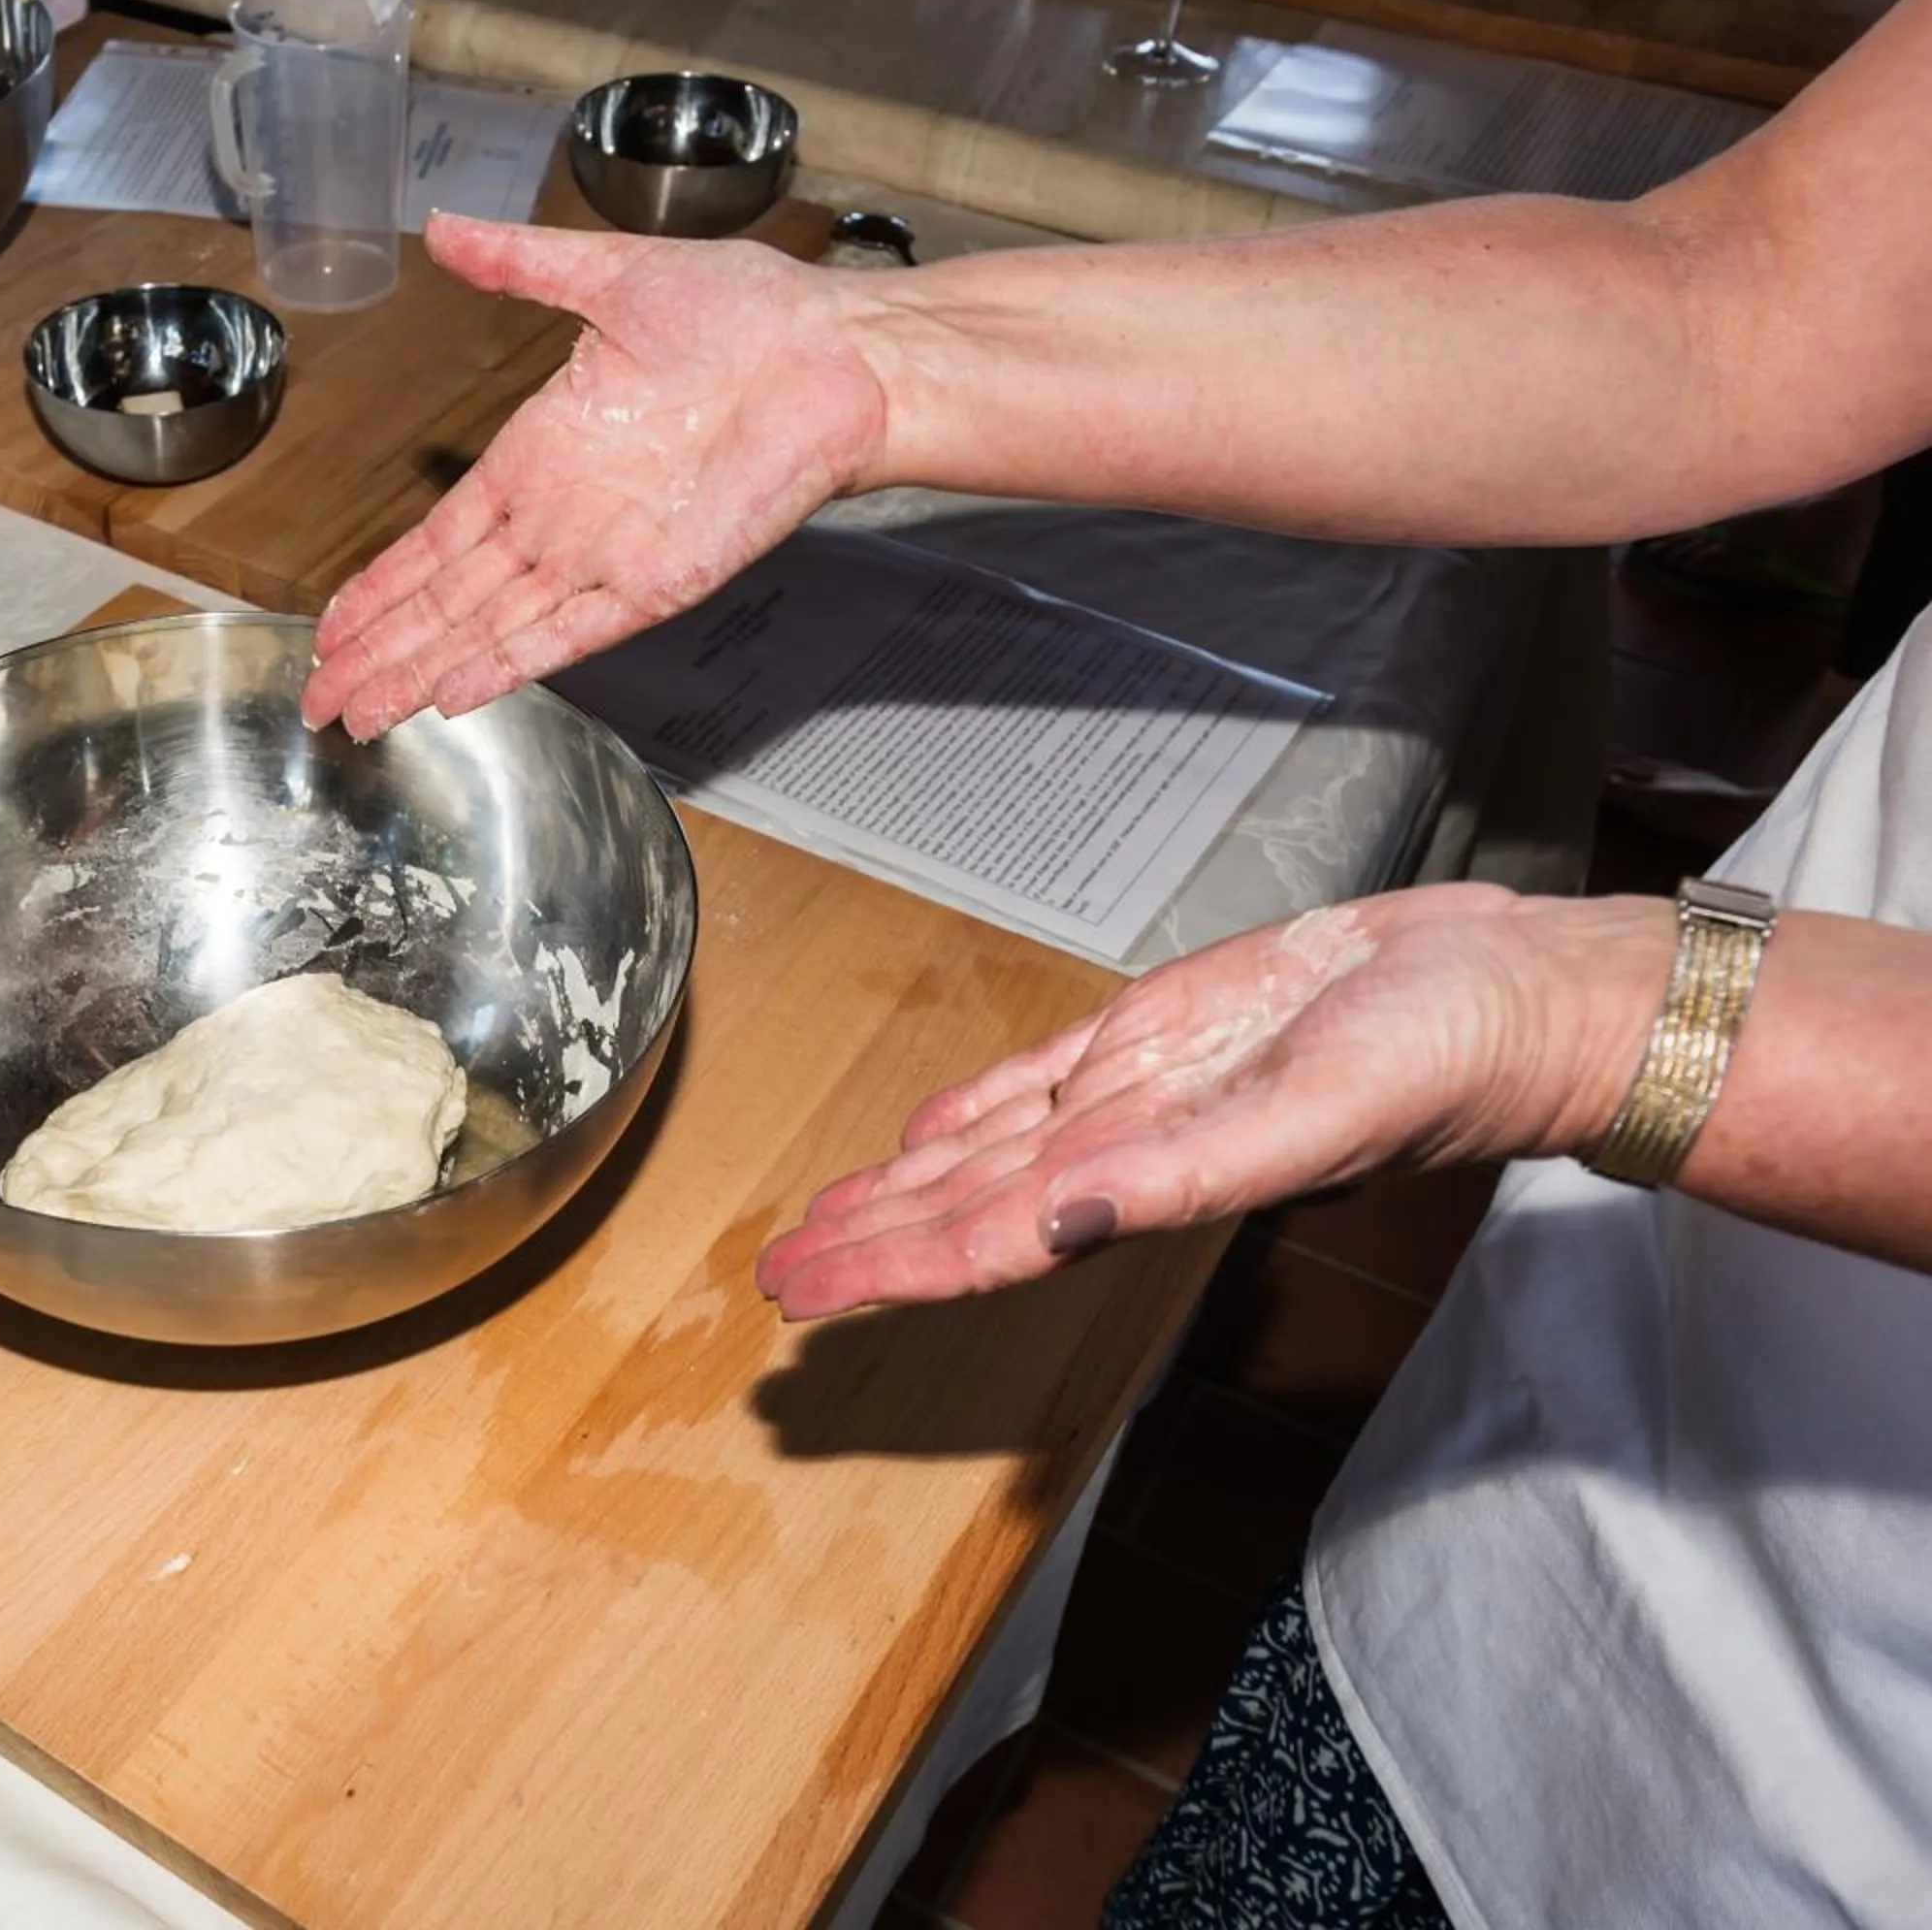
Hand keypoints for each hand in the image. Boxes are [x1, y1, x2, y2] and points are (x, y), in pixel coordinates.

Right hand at [300, 215, 893, 739]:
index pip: (438, 541)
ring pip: (489, 629)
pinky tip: (451, 695)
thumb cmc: (747, 315)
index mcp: (539, 457)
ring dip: (421, 673)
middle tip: (316, 702)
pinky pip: (567, 634)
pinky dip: (507, 664)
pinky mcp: (657, 582)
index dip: (380, 587)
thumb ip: (522, 265)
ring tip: (360, 714)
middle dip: (377, 653)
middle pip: (447, 603)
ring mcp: (605, 558)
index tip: (330, 627)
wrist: (836, 352)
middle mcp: (561, 520)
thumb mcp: (609, 274)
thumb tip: (446, 230)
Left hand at [754, 887, 1672, 1320]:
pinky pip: (1046, 1082)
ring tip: (822, 1217)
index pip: (984, 1238)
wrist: (1515, 996)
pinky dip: (978, 1111)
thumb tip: (1064, 1217)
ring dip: (902, 1188)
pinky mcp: (1169, 1032)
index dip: (887, 1267)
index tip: (803, 1292)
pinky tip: (926, 1133)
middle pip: (963, 1207)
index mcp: (1147, 1181)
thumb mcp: (1311, 1114)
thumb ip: (1185, 1174)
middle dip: (866, 1241)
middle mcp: (1126, 1148)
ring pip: (989, 1150)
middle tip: (774, 1272)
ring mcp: (1142, 1093)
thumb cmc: (1440, 1059)